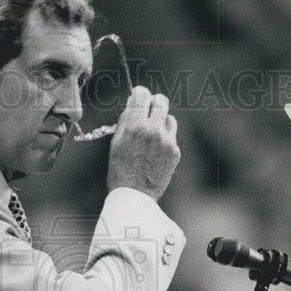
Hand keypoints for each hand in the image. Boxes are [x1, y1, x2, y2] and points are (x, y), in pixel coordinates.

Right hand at [106, 86, 180, 200]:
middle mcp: (152, 130)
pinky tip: (156, 151)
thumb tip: (132, 104)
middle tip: (148, 112)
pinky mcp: (175, 151)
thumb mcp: (115, 143)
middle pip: (160, 100)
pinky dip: (165, 138)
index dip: (139, 94)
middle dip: (153, 103)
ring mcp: (166, 140)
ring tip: (152, 135)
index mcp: (134, 126)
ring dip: (161, 121)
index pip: (142, 94)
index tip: (139, 98)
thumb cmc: (120, 171)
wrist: (135, 196)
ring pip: (168, 117)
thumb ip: (125, 121)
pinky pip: (172, 135)